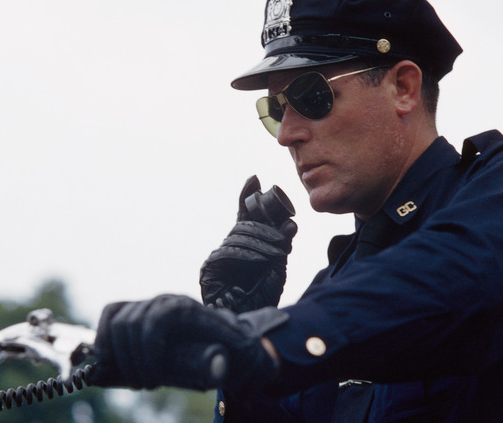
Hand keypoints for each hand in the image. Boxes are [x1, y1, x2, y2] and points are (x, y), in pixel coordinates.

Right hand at [89, 294, 286, 393]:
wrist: (225, 339)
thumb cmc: (229, 348)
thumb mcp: (233, 351)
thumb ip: (227, 355)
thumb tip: (219, 363)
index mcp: (185, 308)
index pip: (152, 322)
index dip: (146, 352)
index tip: (152, 379)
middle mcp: (164, 300)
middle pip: (130, 325)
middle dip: (131, 361)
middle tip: (144, 385)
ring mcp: (149, 304)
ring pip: (116, 321)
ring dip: (117, 354)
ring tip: (135, 379)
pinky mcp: (136, 310)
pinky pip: (110, 315)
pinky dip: (105, 338)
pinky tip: (110, 360)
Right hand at [200, 176, 296, 312]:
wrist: (247, 322)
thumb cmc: (262, 297)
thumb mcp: (278, 268)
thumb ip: (282, 246)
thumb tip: (291, 224)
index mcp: (245, 245)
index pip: (245, 216)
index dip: (247, 197)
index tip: (255, 179)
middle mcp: (230, 247)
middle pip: (245, 224)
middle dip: (266, 225)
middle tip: (284, 233)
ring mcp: (219, 257)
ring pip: (239, 236)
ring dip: (262, 241)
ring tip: (278, 252)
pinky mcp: (211, 268)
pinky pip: (230, 251)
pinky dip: (249, 254)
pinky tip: (263, 259)